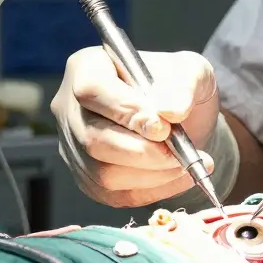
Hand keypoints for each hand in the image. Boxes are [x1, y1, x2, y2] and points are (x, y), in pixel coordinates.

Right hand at [51, 47, 219, 207]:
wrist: (179, 117)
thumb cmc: (177, 85)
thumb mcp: (192, 70)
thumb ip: (185, 86)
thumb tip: (172, 111)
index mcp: (88, 68)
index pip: (93, 90)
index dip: (126, 112)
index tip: (164, 128)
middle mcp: (70, 107)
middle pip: (93, 139)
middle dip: (143, 152)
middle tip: (182, 153)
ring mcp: (74, 146)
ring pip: (101, 173)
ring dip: (151, 175)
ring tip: (187, 164)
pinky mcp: (86, 177)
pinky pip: (112, 195)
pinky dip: (151, 191)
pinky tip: (178, 178)